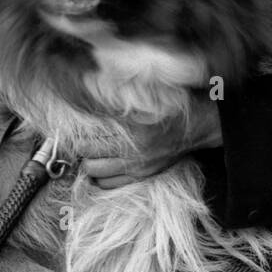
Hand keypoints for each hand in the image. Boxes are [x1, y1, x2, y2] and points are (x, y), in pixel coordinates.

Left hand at [81, 97, 222, 189]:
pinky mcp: (145, 175)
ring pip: (99, 177)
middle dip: (81, 154)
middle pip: (90, 164)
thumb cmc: (170, 106)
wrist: (199, 125)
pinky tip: (103, 166)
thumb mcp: (143, 97)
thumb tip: (86, 87)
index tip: (73, 132)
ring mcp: (140, 168)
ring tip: (90, 154)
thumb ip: (115, 97)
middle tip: (80, 142)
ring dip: (90, 166)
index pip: (90, 144)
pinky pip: (113, 185)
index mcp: (134, 133)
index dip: (76, 139)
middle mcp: (136, 155)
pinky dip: (103, 177)